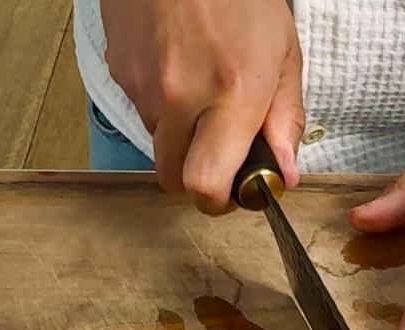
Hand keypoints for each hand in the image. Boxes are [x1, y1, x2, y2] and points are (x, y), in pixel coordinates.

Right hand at [102, 0, 302, 211]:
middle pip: (174, 180)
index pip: (206, 185)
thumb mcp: (283, 52)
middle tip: (221, 159)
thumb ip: (285, 119)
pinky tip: (180, 69)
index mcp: (232, 92)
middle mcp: (181, 95)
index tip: (236, 192)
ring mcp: (144, 84)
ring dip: (183, 138)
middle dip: (198, 180)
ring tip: (204, 94)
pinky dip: (163, 105)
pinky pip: (143, 111)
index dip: (220, 202)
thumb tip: (283, 174)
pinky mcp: (119, 71)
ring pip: (160, 145)